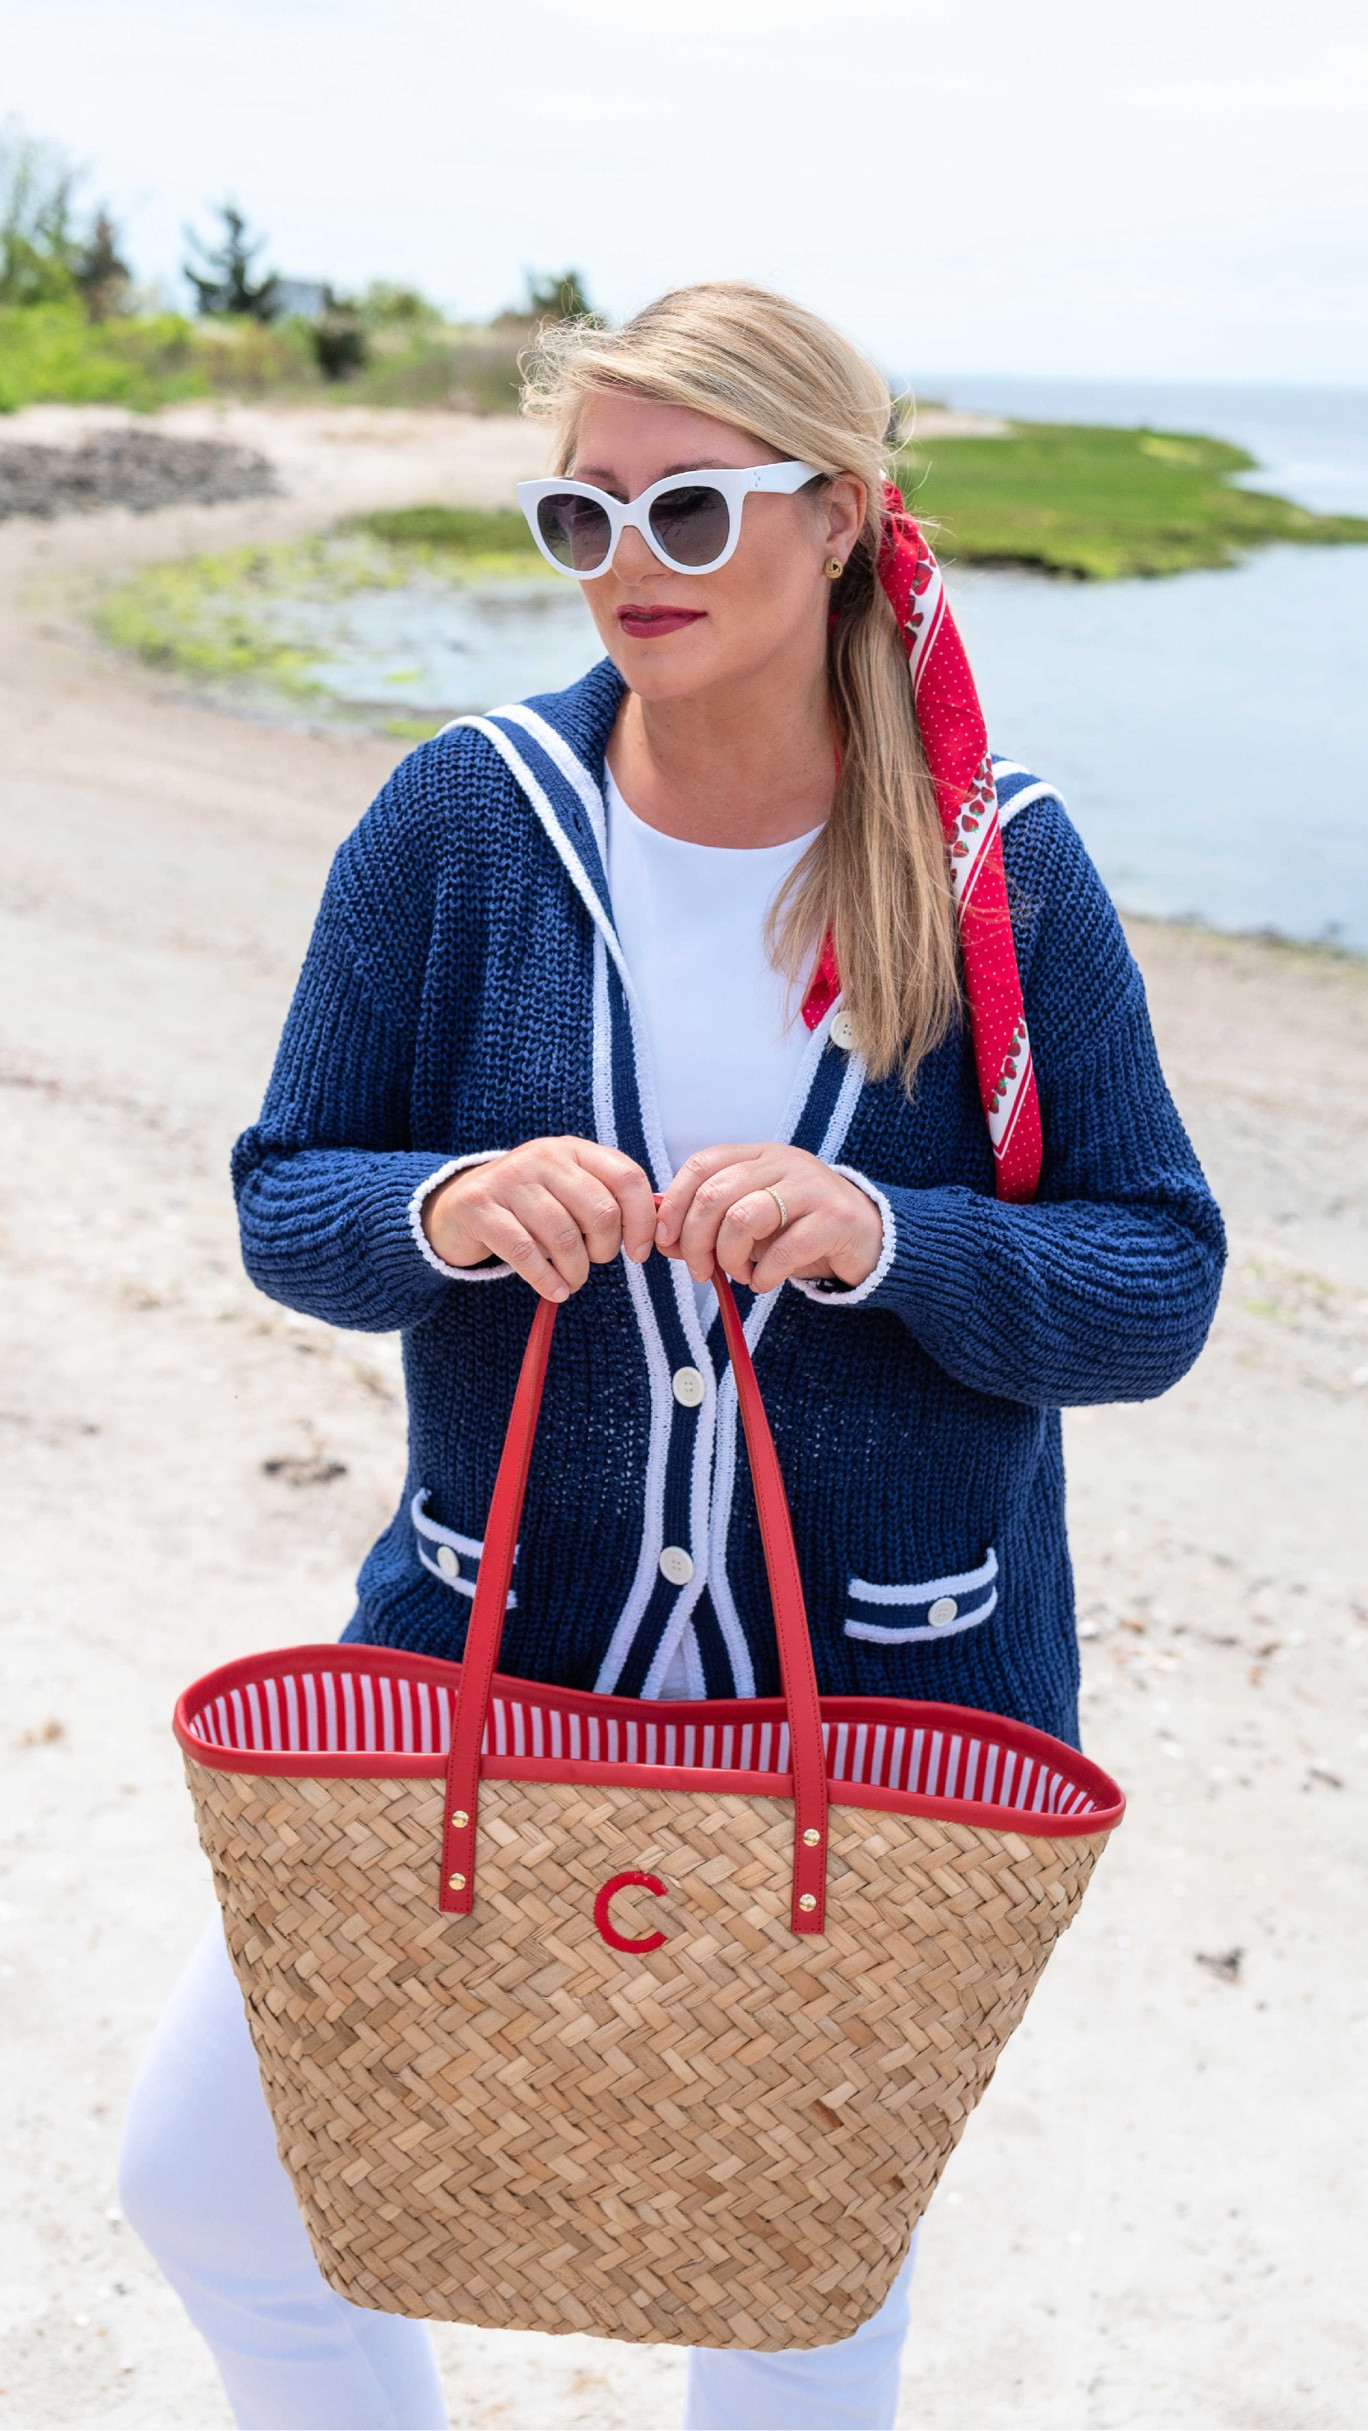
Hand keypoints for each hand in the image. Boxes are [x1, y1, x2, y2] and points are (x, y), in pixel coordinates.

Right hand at [423, 1138, 656, 1302]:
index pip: (627, 1178)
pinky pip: (524, 1252)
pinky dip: (546, 1279)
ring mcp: (509, 1179)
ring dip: (576, 1270)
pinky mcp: (480, 1207)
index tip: (640, 1252)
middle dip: (606, 1249)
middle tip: (595, 1262)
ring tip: (572, 1281)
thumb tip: (657, 1231)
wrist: (458, 1205)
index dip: (643, 1220)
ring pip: (564, 1235)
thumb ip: (608, 1201)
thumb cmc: (528, 1207)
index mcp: (574, 1150)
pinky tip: (555, 1291)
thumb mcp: (568, 1191)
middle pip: (600, 1211)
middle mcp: (543, 1157)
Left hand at [654, 1145, 882, 1294]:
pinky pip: (784, 1249)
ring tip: (737, 1274)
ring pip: (744, 1217)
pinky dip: (764, 1275)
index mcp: (759, 1155)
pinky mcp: (836, 1218)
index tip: (665, 1238)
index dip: (676, 1203)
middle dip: (696, 1240)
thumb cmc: (800, 1229)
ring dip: (729, 1257)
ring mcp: (812, 1187)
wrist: (869, 1237)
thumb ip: (709, 1227)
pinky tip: (763, 1282)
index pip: (702, 1164)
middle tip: (699, 1271)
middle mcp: (783, 1162)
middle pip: (715, 1193)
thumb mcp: (752, 1223)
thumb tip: (664, 1240)